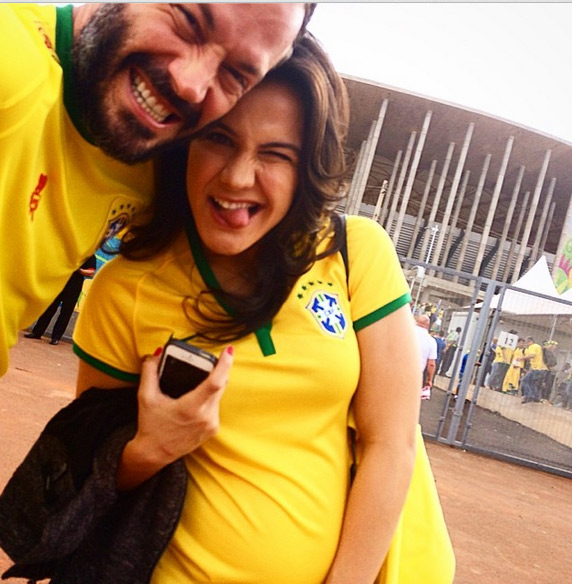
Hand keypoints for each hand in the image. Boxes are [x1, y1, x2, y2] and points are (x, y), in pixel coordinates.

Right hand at [121, 346, 233, 482]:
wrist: (154, 453)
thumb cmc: (150, 425)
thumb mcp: (145, 397)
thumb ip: (150, 372)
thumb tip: (156, 354)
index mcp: (190, 408)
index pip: (215, 382)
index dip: (224, 364)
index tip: (228, 351)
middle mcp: (205, 417)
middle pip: (221, 384)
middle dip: (217, 370)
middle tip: (211, 360)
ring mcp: (211, 424)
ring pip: (219, 395)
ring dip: (213, 385)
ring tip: (199, 381)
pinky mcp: (214, 429)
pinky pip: (216, 406)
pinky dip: (210, 398)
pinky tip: (199, 398)